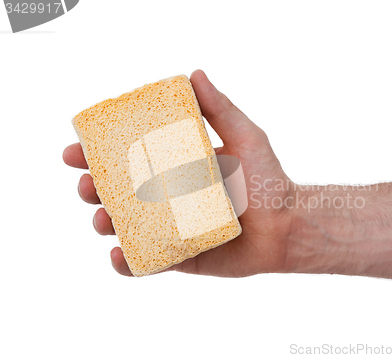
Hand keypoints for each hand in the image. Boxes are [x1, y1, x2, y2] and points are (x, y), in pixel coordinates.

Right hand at [63, 70, 296, 276]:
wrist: (288, 225)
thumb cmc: (268, 179)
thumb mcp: (245, 137)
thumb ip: (220, 109)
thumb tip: (194, 74)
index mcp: (176, 167)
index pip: (129, 158)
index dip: (98, 154)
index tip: (77, 148)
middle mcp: (169, 197)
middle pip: (118, 193)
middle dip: (93, 188)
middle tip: (87, 184)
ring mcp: (172, 228)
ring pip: (126, 227)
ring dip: (104, 223)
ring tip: (103, 219)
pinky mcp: (182, 256)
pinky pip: (147, 262)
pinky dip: (127, 263)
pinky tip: (119, 255)